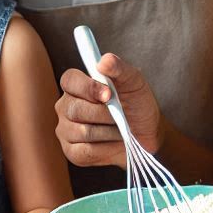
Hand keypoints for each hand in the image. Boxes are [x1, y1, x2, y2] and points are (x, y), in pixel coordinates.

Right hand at [55, 53, 164, 168]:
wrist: (146, 134)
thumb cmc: (137, 104)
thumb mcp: (134, 83)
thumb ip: (120, 68)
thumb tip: (104, 60)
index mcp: (76, 85)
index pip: (69, 80)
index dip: (87, 88)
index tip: (109, 95)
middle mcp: (66, 106)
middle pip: (75, 109)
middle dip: (104, 114)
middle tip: (121, 115)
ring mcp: (66, 130)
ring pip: (82, 132)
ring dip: (108, 132)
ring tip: (120, 130)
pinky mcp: (72, 152)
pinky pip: (84, 151)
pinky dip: (105, 148)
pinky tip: (113, 143)